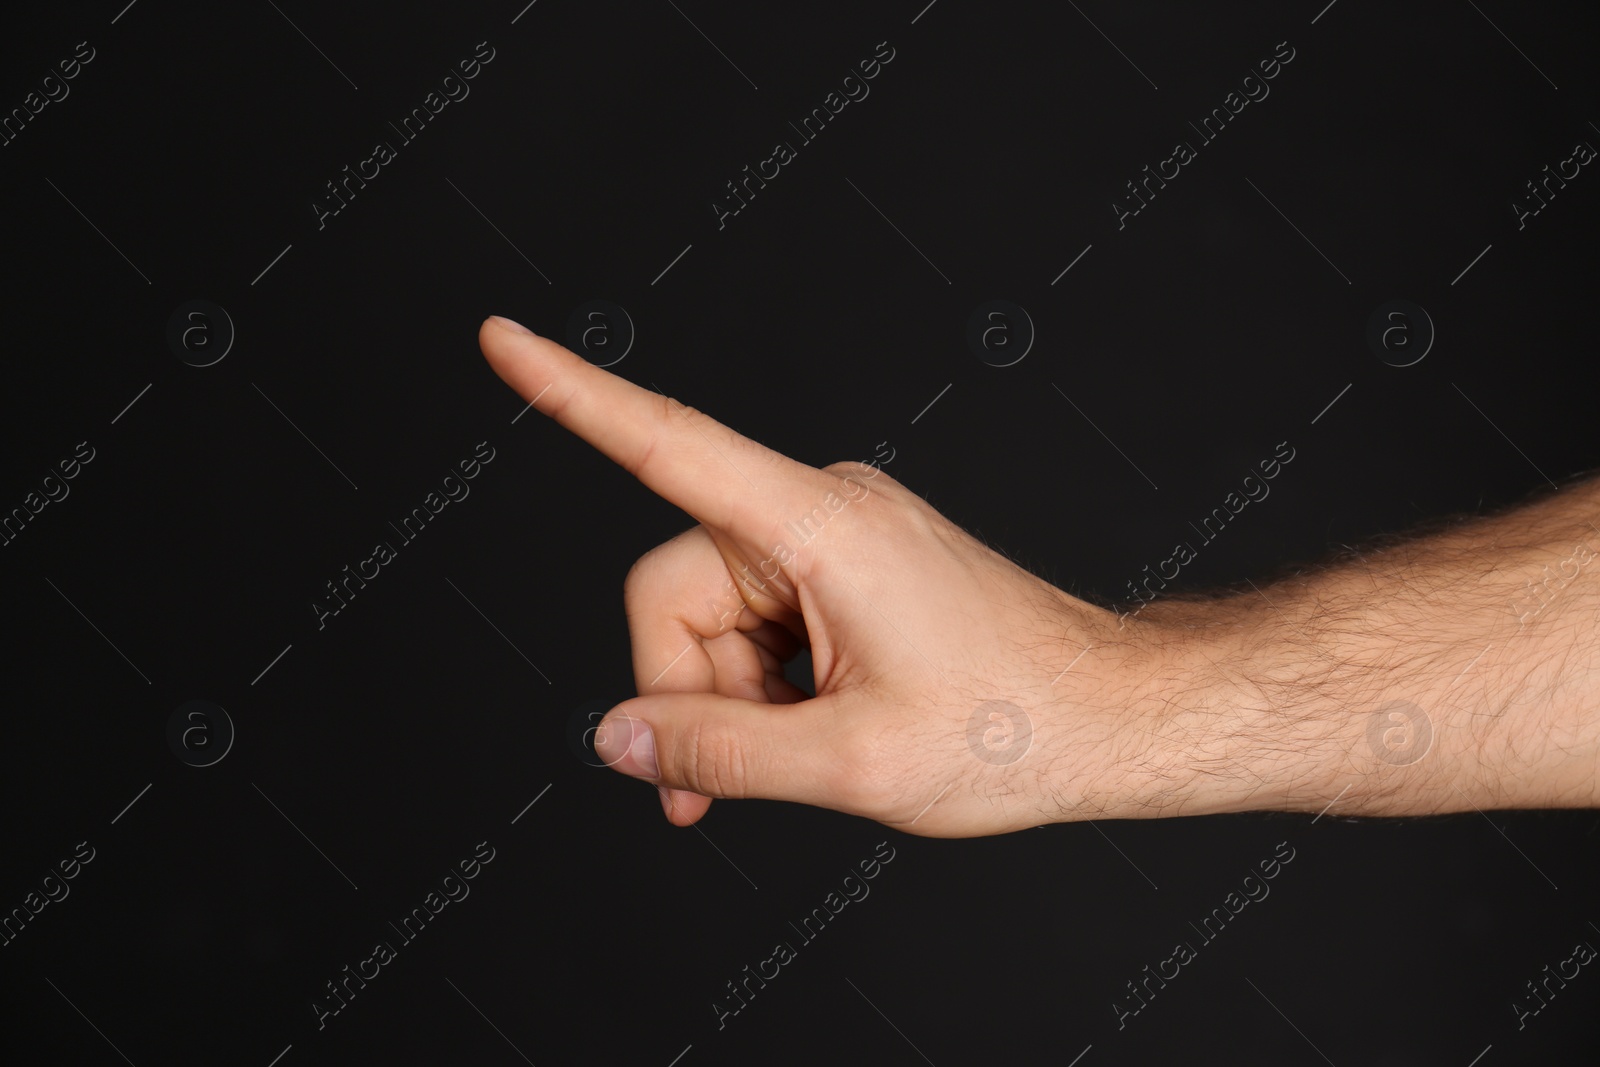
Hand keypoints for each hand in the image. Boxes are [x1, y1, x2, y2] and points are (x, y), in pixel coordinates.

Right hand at [478, 315, 1194, 836]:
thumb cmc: (1012, 727)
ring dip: (729, 702)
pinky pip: (754, 623)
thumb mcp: (850, 763)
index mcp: (818, 527)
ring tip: (805, 754)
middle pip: (673, 592)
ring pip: (709, 619)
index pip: (669, 445)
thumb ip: (717, 752)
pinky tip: (813, 729)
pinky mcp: (843, 564)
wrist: (1108, 716)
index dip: (573, 394)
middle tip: (718, 789)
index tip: (502, 340)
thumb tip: (616, 739)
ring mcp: (831, 535)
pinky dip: (759, 688)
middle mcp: (817, 509)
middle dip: (686, 695)